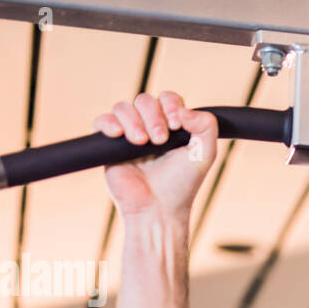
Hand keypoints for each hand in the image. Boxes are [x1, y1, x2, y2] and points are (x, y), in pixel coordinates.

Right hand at [92, 91, 217, 219]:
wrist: (158, 209)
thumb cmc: (182, 185)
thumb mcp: (205, 154)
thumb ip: (206, 125)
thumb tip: (184, 109)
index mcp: (172, 126)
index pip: (168, 99)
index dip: (170, 105)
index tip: (176, 125)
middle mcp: (149, 128)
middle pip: (144, 100)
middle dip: (153, 116)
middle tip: (160, 140)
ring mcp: (129, 135)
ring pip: (123, 107)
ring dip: (133, 121)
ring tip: (142, 143)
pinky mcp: (109, 146)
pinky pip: (101, 121)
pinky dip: (108, 123)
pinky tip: (118, 134)